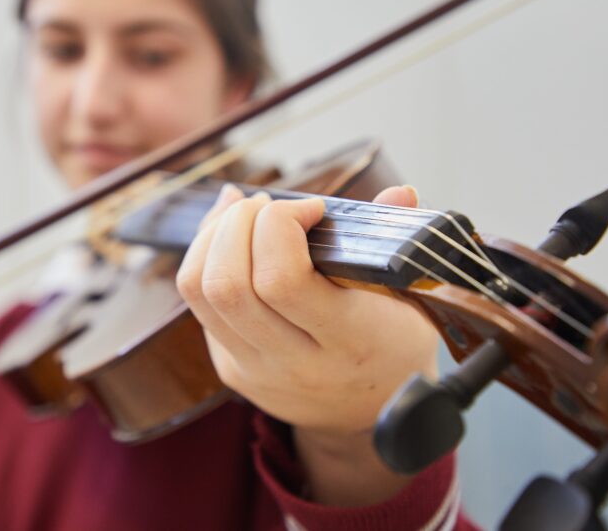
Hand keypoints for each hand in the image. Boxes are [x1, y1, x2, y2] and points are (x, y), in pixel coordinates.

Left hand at [177, 185, 437, 504]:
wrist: (372, 417)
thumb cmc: (393, 343)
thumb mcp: (412, 297)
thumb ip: (398, 240)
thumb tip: (399, 191)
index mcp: (349, 343)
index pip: (280, 281)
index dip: (282, 225)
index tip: (313, 209)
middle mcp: (293, 364)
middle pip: (227, 283)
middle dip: (240, 222)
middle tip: (269, 206)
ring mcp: (254, 370)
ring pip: (198, 289)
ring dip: (212, 234)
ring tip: (246, 214)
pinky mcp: (228, 368)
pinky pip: (196, 301)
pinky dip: (205, 255)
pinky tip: (233, 235)